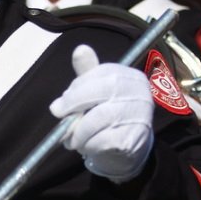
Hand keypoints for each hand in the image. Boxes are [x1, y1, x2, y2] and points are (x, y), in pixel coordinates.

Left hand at [50, 45, 154, 183]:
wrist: (126, 149)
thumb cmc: (107, 115)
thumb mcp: (97, 90)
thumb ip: (87, 72)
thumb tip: (80, 50)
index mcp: (131, 77)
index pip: (103, 74)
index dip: (77, 86)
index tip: (62, 100)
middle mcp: (140, 94)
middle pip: (101, 92)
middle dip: (74, 103)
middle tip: (60, 115)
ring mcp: (139, 118)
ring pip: (99, 119)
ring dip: (77, 130)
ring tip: (71, 136)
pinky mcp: (133, 140)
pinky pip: (102, 140)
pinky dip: (87, 144)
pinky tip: (85, 145)